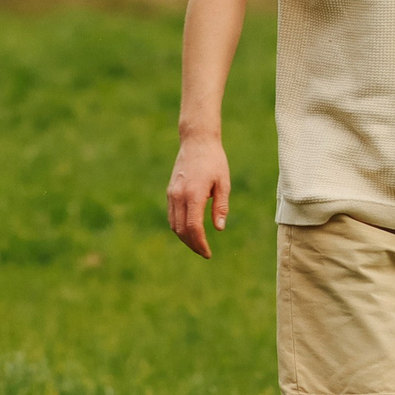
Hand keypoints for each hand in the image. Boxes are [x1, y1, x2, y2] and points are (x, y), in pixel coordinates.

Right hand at [166, 131, 230, 258]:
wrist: (196, 142)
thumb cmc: (214, 161)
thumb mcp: (223, 183)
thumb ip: (221, 206)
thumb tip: (219, 228)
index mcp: (194, 194)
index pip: (193, 227)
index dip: (200, 243)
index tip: (208, 253)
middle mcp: (179, 196)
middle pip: (181, 230)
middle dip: (192, 244)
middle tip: (204, 252)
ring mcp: (172, 194)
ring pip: (173, 224)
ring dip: (184, 238)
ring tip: (198, 245)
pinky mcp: (170, 192)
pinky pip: (172, 215)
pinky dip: (179, 227)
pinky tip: (190, 231)